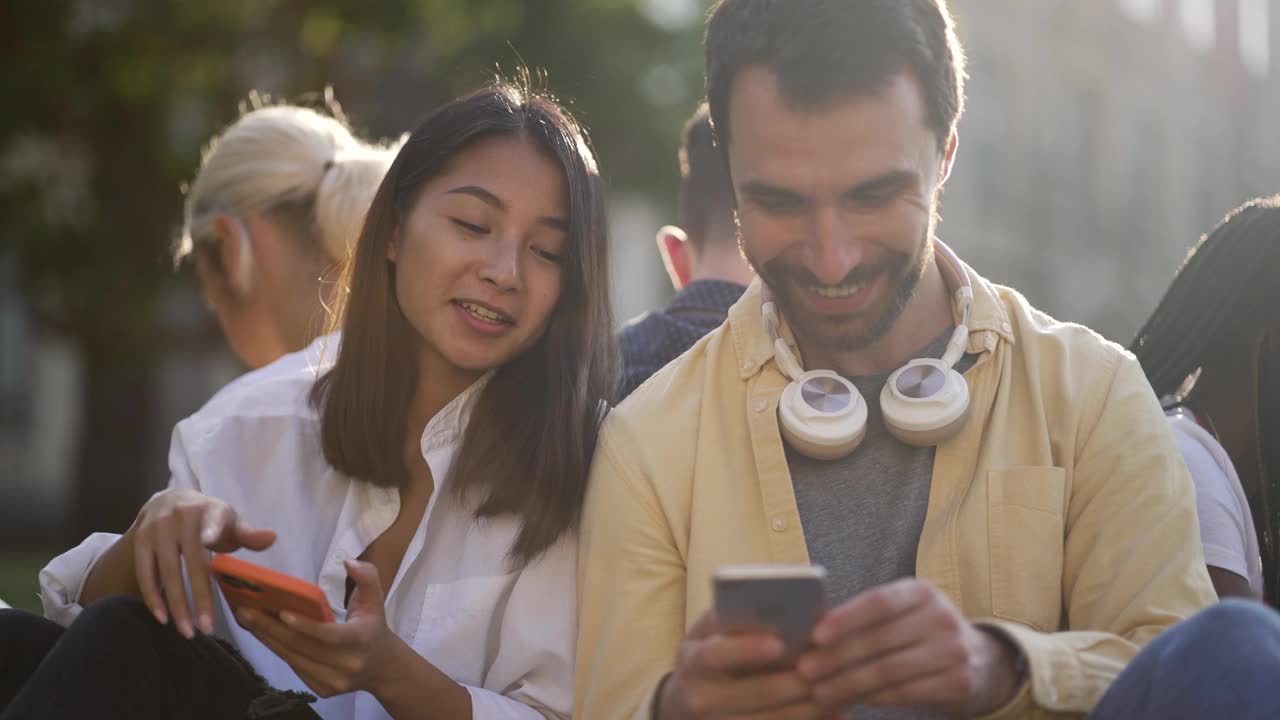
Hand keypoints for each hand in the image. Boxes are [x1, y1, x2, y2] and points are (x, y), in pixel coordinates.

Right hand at [128, 488, 275, 637]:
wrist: (168, 500)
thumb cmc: (209, 519)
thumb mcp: (230, 522)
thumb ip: (249, 535)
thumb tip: (272, 538)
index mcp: (210, 510)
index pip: (213, 518)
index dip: (211, 528)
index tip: (208, 540)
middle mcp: (181, 517)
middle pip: (191, 561)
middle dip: (199, 596)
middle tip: (207, 628)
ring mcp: (157, 529)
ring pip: (166, 571)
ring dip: (176, 604)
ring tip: (187, 631)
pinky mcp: (140, 541)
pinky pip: (144, 573)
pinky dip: (153, 597)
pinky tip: (163, 618)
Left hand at [239, 559, 399, 698]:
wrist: (382, 668)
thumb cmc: (373, 628)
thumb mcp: (376, 600)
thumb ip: (367, 576)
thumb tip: (348, 562)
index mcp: (360, 640)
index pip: (329, 635)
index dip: (304, 625)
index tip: (281, 612)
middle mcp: (346, 665)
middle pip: (302, 647)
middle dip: (271, 628)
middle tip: (246, 610)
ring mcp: (333, 681)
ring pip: (293, 659)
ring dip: (267, 639)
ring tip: (247, 620)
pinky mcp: (322, 690)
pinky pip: (294, 667)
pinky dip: (276, 650)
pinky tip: (262, 635)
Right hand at [658, 610, 829, 719]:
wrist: (684, 704)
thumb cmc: (707, 656)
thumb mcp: (707, 635)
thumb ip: (733, 620)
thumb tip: (780, 609)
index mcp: (692, 661)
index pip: (716, 654)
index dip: (748, 648)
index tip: (779, 643)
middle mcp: (701, 698)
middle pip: (753, 694)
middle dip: (794, 683)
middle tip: (828, 670)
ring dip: (810, 709)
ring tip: (841, 692)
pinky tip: (837, 714)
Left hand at [796, 578, 1021, 716]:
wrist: (978, 658)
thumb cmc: (918, 630)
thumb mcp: (902, 612)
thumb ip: (864, 617)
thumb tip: (811, 633)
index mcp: (922, 591)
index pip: (879, 601)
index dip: (846, 618)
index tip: (815, 636)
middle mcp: (941, 617)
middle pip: (880, 640)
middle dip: (837, 657)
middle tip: (805, 670)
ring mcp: (953, 651)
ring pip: (889, 671)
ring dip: (849, 684)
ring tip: (820, 692)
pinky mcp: (958, 683)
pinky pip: (904, 693)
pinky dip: (873, 698)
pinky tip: (851, 700)